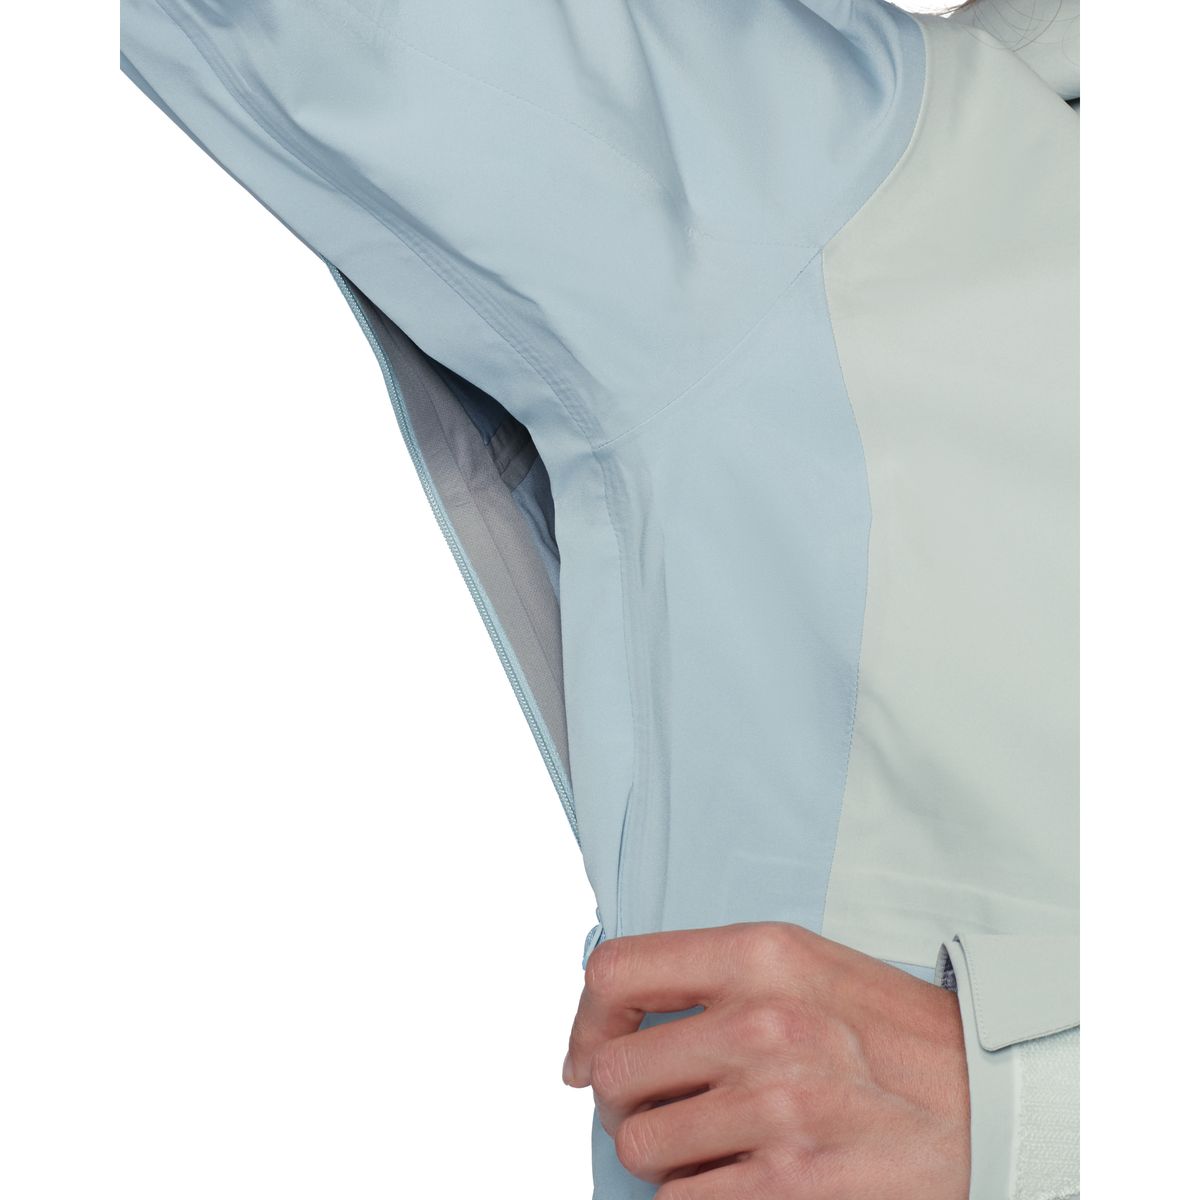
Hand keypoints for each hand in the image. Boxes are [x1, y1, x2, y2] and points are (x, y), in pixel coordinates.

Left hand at [563, 921, 968, 1198]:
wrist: (988, 1105)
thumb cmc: (883, 1034)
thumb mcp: (800, 966)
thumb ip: (710, 978)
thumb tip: (605, 1024)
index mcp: (760, 955)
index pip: (615, 972)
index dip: (585, 1019)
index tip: (588, 1052)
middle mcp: (763, 1022)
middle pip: (612, 1072)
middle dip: (623, 1100)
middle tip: (657, 1108)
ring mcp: (776, 1107)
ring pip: (639, 1146)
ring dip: (663, 1155)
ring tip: (710, 1144)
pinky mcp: (789, 1186)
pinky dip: (697, 1196)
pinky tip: (740, 1177)